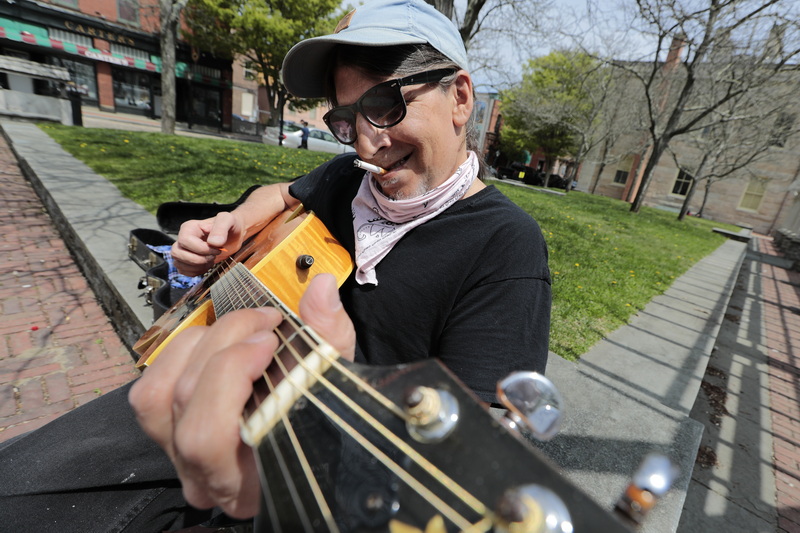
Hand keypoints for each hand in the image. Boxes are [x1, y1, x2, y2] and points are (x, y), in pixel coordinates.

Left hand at [129, 274, 355, 517]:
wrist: (311, 446)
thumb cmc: (323, 425)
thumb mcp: (335, 385)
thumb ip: (329, 338)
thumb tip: (321, 286)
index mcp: (246, 483)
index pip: (207, 436)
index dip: (229, 376)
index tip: (270, 340)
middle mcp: (201, 478)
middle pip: (184, 401)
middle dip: (224, 341)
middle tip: (265, 320)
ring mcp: (177, 458)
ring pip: (157, 395)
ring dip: (197, 346)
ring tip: (239, 331)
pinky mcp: (165, 434)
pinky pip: (150, 391)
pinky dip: (178, 355)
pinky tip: (216, 343)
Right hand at [171, 212, 245, 276]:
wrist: (234, 236)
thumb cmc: (230, 226)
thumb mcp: (228, 220)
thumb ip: (221, 227)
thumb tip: (213, 242)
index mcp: (189, 227)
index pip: (185, 241)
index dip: (201, 248)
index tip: (217, 248)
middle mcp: (183, 238)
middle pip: (177, 253)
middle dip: (198, 259)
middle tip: (213, 256)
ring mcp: (183, 250)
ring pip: (178, 263)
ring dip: (197, 266)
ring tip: (210, 260)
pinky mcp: (186, 261)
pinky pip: (183, 271)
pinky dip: (196, 272)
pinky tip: (207, 265)